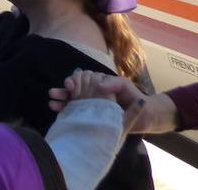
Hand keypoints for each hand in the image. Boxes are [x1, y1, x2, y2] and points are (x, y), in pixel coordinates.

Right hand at [47, 70, 176, 134]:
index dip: (73, 81)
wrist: (145, 117)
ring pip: (71, 101)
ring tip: (52, 103)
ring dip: (60, 100)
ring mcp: (90, 106)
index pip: (81, 79)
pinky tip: (57, 111)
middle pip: (72, 90)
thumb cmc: (135, 98)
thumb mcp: (125, 86)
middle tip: (54, 94)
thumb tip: (98, 85)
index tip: (70, 85)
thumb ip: (113, 83)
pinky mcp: (91, 118)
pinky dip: (65, 111)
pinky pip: (76, 113)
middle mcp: (92, 94)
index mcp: (98, 84)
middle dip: (62, 90)